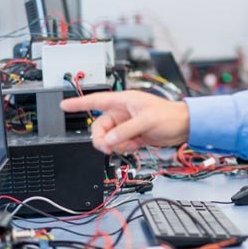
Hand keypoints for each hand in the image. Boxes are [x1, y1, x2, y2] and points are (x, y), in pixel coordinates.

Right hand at [60, 90, 188, 153]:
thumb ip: (125, 131)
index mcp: (124, 101)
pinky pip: (119, 144)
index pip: (96, 100)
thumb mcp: (146, 121)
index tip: (63, 105)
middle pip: (100, 126)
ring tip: (131, 144)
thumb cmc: (169, 116)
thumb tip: (108, 141)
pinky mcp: (132, 135)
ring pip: (109, 138)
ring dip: (116, 145)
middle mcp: (123, 112)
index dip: (78, 103)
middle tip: (108, 148)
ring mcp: (127, 124)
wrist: (184, 127)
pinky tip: (136, 145)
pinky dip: (125, 148)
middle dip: (102, 139)